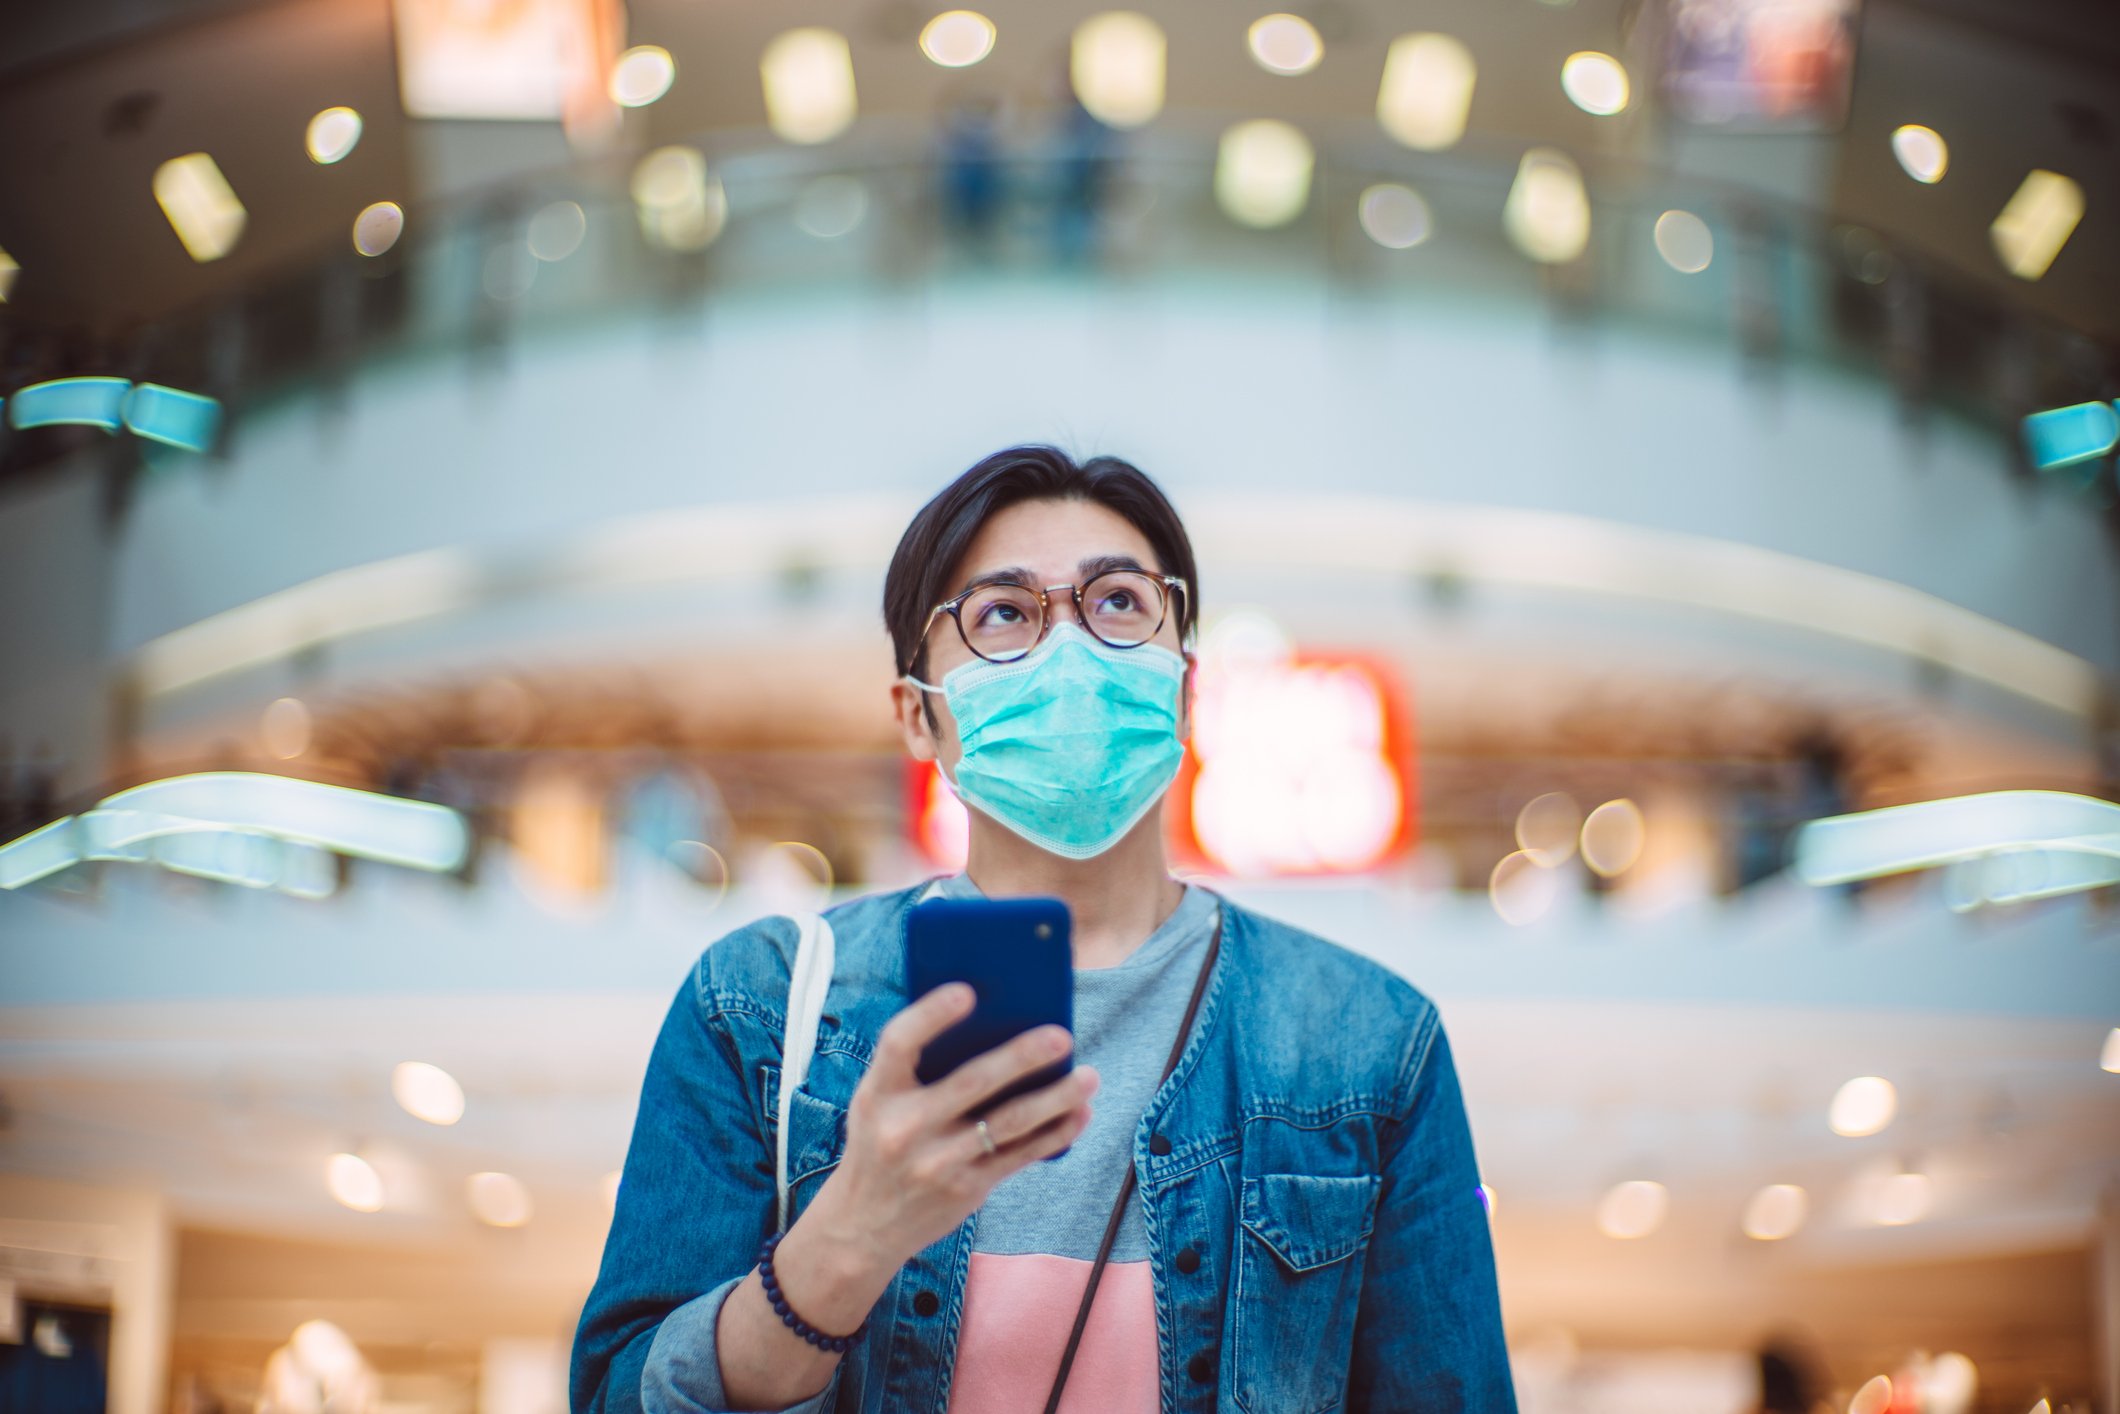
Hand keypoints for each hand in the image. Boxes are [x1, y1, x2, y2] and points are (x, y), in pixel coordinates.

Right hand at [807, 982, 1099, 1277]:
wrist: (864, 1224)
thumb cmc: (881, 1143)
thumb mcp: (878, 1104)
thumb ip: (918, 1069)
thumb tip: (993, 1021)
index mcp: (877, 1094)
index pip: (898, 1043)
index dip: (931, 1015)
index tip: (967, 991)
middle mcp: (904, 1128)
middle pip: (971, 1082)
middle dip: (1022, 1057)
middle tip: (1062, 1035)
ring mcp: (937, 1162)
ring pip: (1008, 1122)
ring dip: (1056, 1097)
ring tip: (1089, 1076)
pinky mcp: (965, 1190)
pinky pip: (1020, 1155)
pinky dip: (1055, 1133)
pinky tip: (1080, 1113)